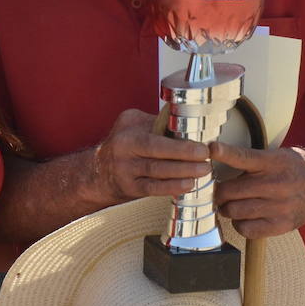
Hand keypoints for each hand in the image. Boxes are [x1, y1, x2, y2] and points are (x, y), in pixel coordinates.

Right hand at [93, 108, 211, 202]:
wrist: (98, 171)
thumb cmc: (123, 144)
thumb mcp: (133, 124)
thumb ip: (157, 122)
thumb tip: (188, 116)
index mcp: (128, 132)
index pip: (155, 137)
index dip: (179, 143)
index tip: (201, 145)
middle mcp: (124, 150)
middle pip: (157, 154)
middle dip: (184, 156)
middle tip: (206, 158)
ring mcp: (126, 171)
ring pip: (157, 172)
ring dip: (183, 172)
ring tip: (203, 171)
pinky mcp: (130, 188)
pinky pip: (154, 188)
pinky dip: (172, 187)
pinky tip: (188, 185)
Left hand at [207, 142, 304, 238]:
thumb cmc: (294, 169)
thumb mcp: (276, 155)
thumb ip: (252, 160)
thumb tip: (219, 160)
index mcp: (272, 163)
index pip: (243, 157)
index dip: (225, 153)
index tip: (211, 149)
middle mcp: (275, 184)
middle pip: (230, 191)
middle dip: (220, 192)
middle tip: (220, 192)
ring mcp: (278, 207)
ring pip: (235, 211)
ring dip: (227, 209)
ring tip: (232, 204)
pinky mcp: (280, 225)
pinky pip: (246, 229)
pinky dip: (239, 224)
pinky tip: (244, 217)